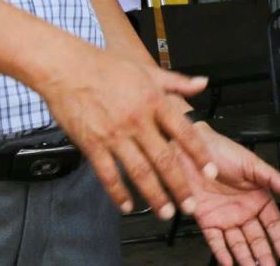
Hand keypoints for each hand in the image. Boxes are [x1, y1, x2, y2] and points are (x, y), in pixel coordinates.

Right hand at [37, 47, 215, 218]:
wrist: (68, 69)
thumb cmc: (108, 68)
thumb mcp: (148, 71)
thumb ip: (178, 82)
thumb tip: (203, 83)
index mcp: (155, 102)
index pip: (185, 132)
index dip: (200, 154)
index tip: (211, 172)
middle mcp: (138, 121)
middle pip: (164, 159)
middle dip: (179, 185)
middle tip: (190, 206)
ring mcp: (115, 135)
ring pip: (139, 172)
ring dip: (154, 195)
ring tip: (165, 212)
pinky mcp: (92, 145)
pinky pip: (108, 174)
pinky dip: (118, 193)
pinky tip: (127, 206)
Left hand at [189, 124, 279, 265]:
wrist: (192, 150)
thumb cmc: (223, 152)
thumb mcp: (252, 163)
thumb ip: (272, 178)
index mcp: (258, 197)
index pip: (273, 223)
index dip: (279, 238)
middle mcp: (243, 210)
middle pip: (257, 238)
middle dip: (264, 254)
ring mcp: (225, 217)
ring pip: (238, 243)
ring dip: (245, 258)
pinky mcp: (207, 220)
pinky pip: (216, 241)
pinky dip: (221, 253)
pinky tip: (228, 262)